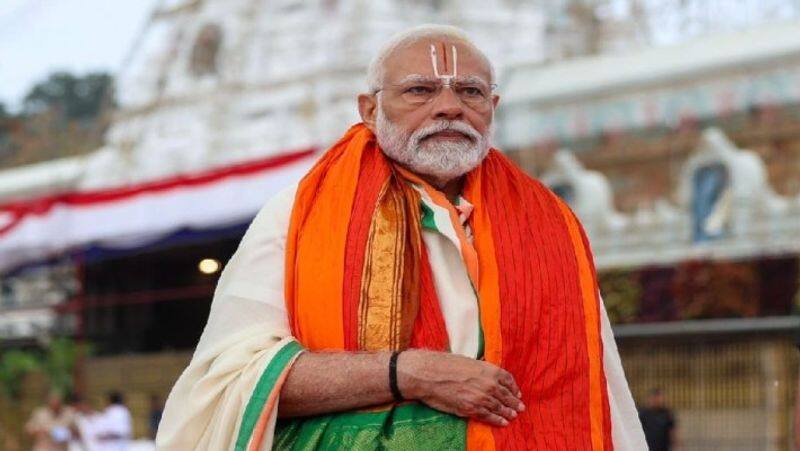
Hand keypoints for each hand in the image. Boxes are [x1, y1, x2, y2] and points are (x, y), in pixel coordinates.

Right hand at [397, 349, 524, 426]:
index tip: (517, 393)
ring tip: (512, 416)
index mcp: (489, 369)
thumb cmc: (444, 364)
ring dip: (508, 412)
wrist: (428, 374)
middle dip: (514, 402)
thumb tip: (484, 371)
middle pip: (506, 395)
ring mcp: (481, 397)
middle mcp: (489, 384)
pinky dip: (497, 420)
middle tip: (520, 408)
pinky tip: (503, 422)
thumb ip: (479, 368)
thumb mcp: (467, 361)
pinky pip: (489, 416)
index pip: (508, 380)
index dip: (514, 388)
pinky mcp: (471, 408)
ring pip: (499, 407)